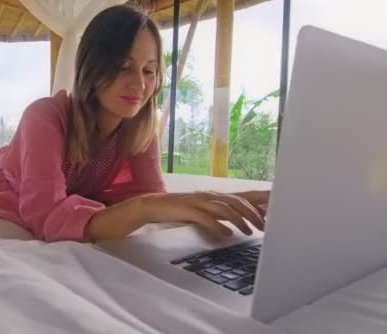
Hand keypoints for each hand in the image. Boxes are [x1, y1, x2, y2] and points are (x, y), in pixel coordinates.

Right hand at [138, 191, 268, 236]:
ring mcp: (198, 202)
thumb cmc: (181, 210)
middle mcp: (209, 196)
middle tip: (265, 227)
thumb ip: (222, 214)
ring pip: (224, 208)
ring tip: (249, 232)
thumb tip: (241, 223)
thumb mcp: (204, 211)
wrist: (153, 206)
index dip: (260, 199)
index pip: (242, 195)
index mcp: (214, 196)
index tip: (277, 206)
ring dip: (239, 220)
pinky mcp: (187, 209)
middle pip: (237, 201)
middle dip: (253, 213)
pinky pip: (205, 217)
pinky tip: (226, 234)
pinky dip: (217, 226)